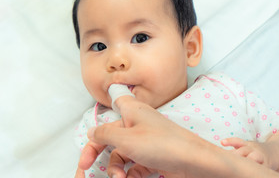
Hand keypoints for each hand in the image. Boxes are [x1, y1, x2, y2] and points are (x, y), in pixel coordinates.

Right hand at [75, 96, 278, 177]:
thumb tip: (92, 132)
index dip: (100, 114)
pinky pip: (133, 164)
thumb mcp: (126, 139)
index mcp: (131, 111)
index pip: (111, 107)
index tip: (90, 131)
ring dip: (115, 168)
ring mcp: (145, 141)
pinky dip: (127, 173)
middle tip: (84, 169)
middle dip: (97, 153)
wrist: (194, 161)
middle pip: (110, 137)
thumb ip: (105, 135)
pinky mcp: (152, 157)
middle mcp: (137, 124)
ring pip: (120, 154)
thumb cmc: (162, 144)